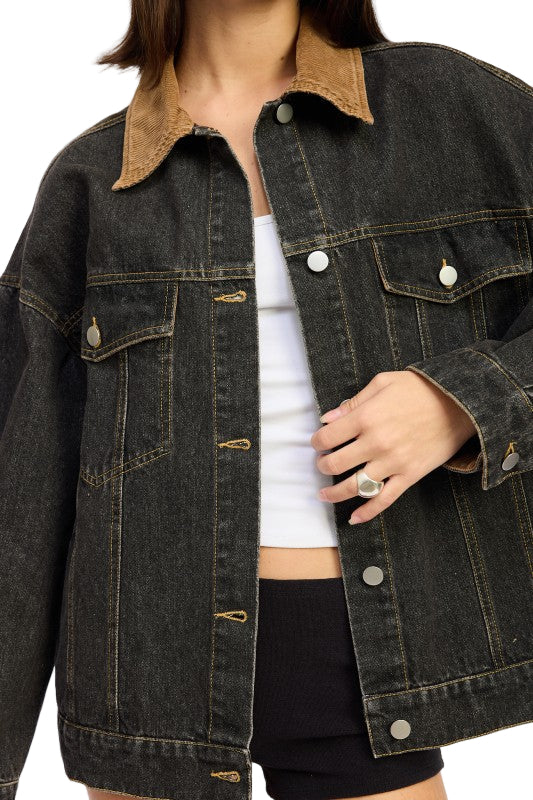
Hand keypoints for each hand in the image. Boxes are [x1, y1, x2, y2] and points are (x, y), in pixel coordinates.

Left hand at [310, 370, 477, 524]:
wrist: (460, 403)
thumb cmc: (420, 388)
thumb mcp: (383, 383)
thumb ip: (353, 402)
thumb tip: (327, 419)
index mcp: (366, 417)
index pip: (327, 437)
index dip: (317, 442)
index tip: (319, 443)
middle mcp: (376, 443)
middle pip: (336, 464)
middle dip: (322, 466)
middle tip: (322, 464)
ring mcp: (393, 462)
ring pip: (355, 486)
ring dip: (334, 493)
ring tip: (324, 494)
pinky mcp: (409, 476)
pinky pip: (384, 500)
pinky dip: (367, 513)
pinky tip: (354, 519)